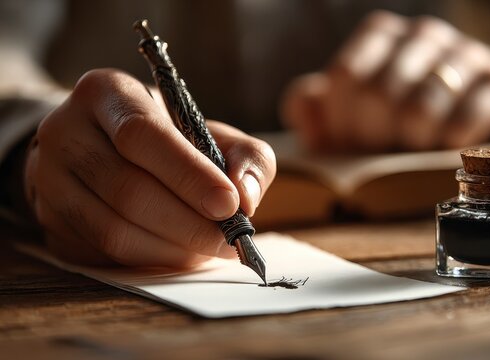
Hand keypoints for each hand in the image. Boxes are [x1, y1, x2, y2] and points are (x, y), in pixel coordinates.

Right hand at [25, 69, 275, 266]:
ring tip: (212, 248)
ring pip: (113, 228)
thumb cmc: (168, 139)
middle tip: (231, 239)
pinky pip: (104, 251)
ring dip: (173, 247)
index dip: (188, 174)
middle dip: (189, 222)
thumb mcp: (211, 131)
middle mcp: (65, 131)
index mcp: (107, 93)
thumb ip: (245, 155)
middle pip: (128, 188)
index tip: (229, 204)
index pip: (142, 134)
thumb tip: (247, 196)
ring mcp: (49, 179)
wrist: (101, 149)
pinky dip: (153, 259)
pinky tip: (182, 253)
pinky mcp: (51, 218)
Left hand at [283, 11, 489, 152]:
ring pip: (418, 109)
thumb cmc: (416, 126)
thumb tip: (302, 107)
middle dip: (377, 141)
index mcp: (383, 37)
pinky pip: (462, 122)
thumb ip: (320, 111)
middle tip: (388, 157)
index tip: (356, 147)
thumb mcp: (359, 121)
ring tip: (421, 154)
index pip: (345, 77)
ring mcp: (465, 55)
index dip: (345, 124)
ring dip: (414, 147)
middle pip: (378, 94)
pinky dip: (450, 149)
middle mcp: (422, 36)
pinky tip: (453, 150)